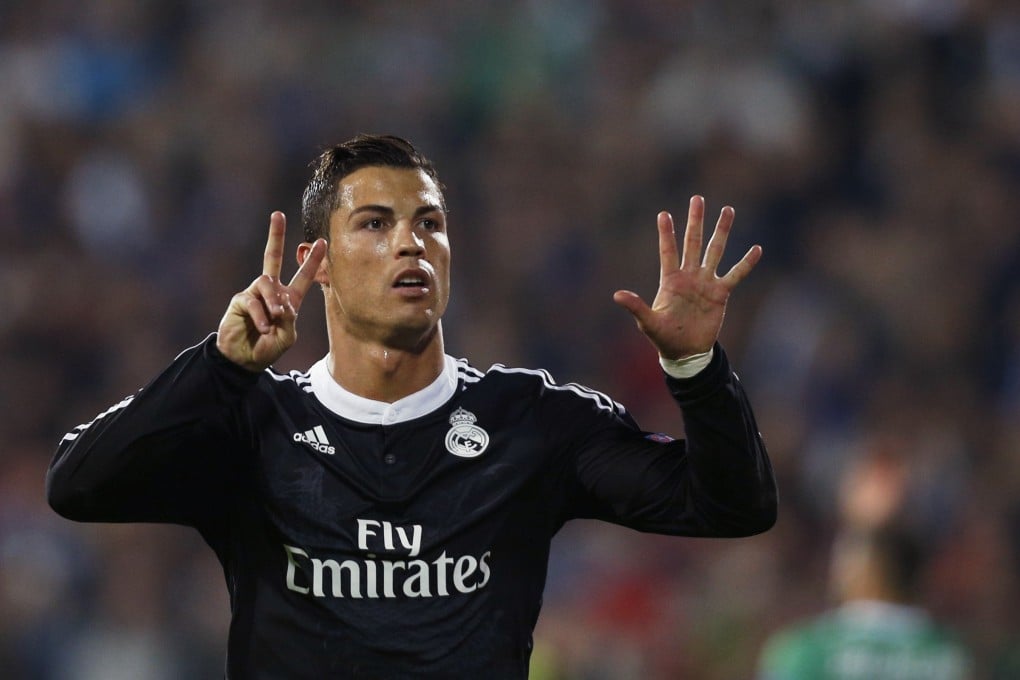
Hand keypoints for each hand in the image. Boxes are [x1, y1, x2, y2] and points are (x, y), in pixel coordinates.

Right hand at [217, 211, 326, 370]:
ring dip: (273, 301)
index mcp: (288, 299)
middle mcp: (271, 291)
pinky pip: (253, 301)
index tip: (323, 241)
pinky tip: (263, 328)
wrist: (243, 360)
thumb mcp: (286, 336)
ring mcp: (254, 294)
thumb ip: (289, 319)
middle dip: (275, 235)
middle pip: (272, 257)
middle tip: (278, 214)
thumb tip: (282, 302)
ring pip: (267, 283)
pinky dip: (261, 316)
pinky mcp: (240, 301)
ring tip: (275, 319)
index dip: (313, 260)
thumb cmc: (267, 348)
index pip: (303, 276)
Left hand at [613, 196, 760, 359]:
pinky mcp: (721, 294)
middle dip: (695, 221)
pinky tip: (756, 249)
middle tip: (697, 199)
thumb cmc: (664, 336)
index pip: (668, 251)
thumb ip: (636, 307)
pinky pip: (735, 275)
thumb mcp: (648, 322)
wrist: (686, 351)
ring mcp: (706, 282)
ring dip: (721, 231)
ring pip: (714, 251)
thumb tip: (617, 295)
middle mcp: (689, 276)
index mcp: (670, 280)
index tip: (663, 214)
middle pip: (693, 242)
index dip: (667, 233)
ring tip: (728, 211)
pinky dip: (746, 263)